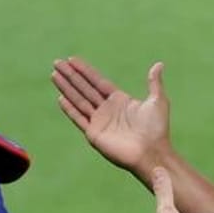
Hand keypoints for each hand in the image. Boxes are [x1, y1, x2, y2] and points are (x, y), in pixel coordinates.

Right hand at [53, 57, 171, 173]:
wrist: (152, 153)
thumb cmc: (157, 129)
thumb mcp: (158, 101)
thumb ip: (154, 83)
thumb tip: (159, 64)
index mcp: (119, 100)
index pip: (97, 82)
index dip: (85, 71)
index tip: (72, 60)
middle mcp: (107, 110)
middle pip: (84, 88)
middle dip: (71, 75)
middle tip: (57, 62)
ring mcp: (99, 122)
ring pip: (79, 100)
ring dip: (66, 88)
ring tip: (54, 75)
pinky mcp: (94, 134)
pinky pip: (79, 118)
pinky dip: (70, 109)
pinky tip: (60, 97)